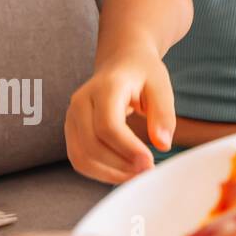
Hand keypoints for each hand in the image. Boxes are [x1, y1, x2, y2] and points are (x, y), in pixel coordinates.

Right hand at [65, 51, 175, 183]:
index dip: (127, 148)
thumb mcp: (161, 85)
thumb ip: (163, 114)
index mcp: (105, 87)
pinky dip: (100, 172)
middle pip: (92, 145)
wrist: (121, 61)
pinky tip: (123, 172)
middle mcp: (81, 102)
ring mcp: (71, 117)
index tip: (149, 162)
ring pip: (81, 157)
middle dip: (119, 166)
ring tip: (137, 175)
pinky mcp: (71, 130)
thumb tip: (162, 145)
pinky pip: (79, 159)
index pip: (108, 126)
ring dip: (109, 174)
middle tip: (147, 172)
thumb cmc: (143, 73)